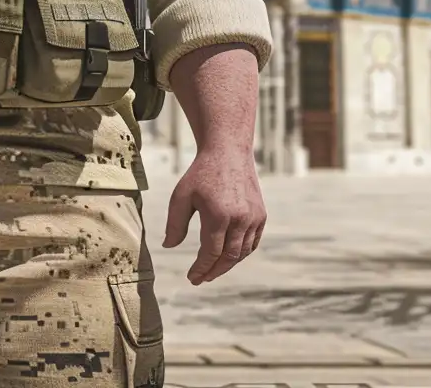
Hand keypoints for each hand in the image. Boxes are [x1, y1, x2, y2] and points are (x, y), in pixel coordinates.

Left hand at [163, 142, 266, 285]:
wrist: (228, 150)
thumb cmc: (202, 172)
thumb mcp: (181, 196)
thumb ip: (174, 224)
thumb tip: (169, 246)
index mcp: (218, 216)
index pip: (210, 254)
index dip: (200, 269)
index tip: (191, 277)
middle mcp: (240, 219)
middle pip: (228, 259)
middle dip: (213, 272)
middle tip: (201, 279)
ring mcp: (253, 217)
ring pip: (242, 253)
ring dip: (227, 265)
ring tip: (213, 269)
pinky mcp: (261, 214)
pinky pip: (253, 242)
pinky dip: (242, 253)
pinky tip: (229, 255)